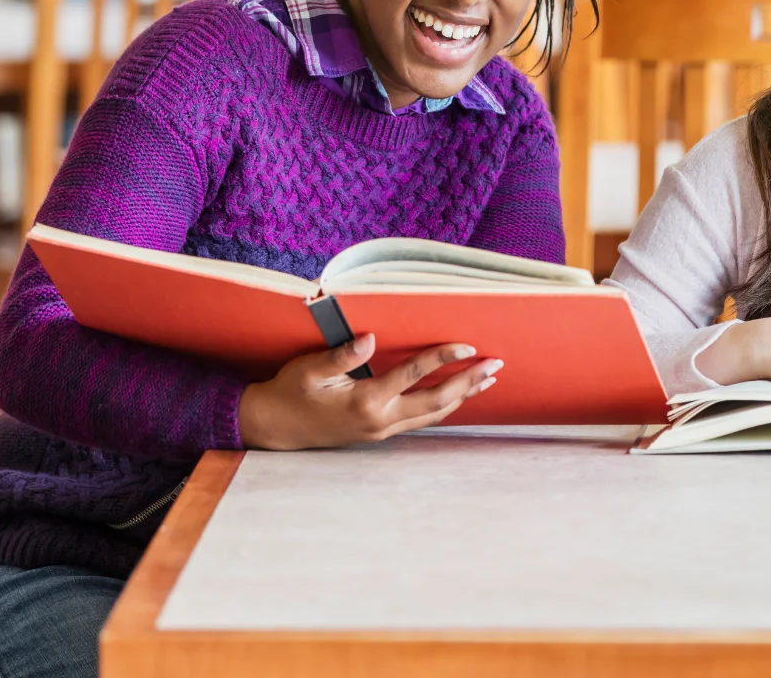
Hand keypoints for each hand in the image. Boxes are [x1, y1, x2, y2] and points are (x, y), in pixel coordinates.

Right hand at [238, 334, 503, 449]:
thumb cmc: (291, 391)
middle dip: (469, 382)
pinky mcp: (380, 432)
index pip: (414, 375)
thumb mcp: (309, 369)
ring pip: (433, 414)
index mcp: (366, 401)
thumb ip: (340, 355)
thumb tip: (370, 339)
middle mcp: (380, 420)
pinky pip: (421, 420)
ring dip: (463, 396)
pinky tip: (459, 395)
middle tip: (496, 364)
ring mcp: (382, 430)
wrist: (274, 427)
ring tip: (489, 379)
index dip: (442, 358)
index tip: (467, 345)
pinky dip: (445, 406)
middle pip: (436, 401)